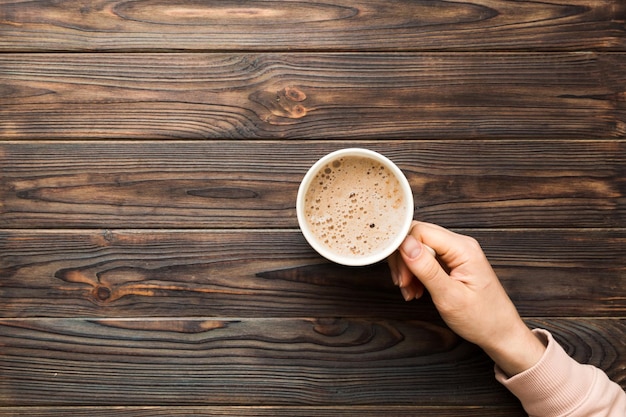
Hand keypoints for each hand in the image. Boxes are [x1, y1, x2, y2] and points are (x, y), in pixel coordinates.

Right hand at [388, 221, 545, 376]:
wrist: (500, 333)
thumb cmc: (481, 319)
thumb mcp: (449, 296)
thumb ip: (426, 268)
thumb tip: (405, 243)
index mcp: (463, 249)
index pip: (420, 231)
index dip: (404, 251)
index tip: (402, 277)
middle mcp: (460, 245)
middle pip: (417, 236)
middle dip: (404, 260)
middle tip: (403, 285)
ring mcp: (456, 252)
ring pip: (418, 247)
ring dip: (408, 268)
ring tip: (410, 291)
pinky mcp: (452, 261)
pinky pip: (425, 258)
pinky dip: (415, 273)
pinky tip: (415, 289)